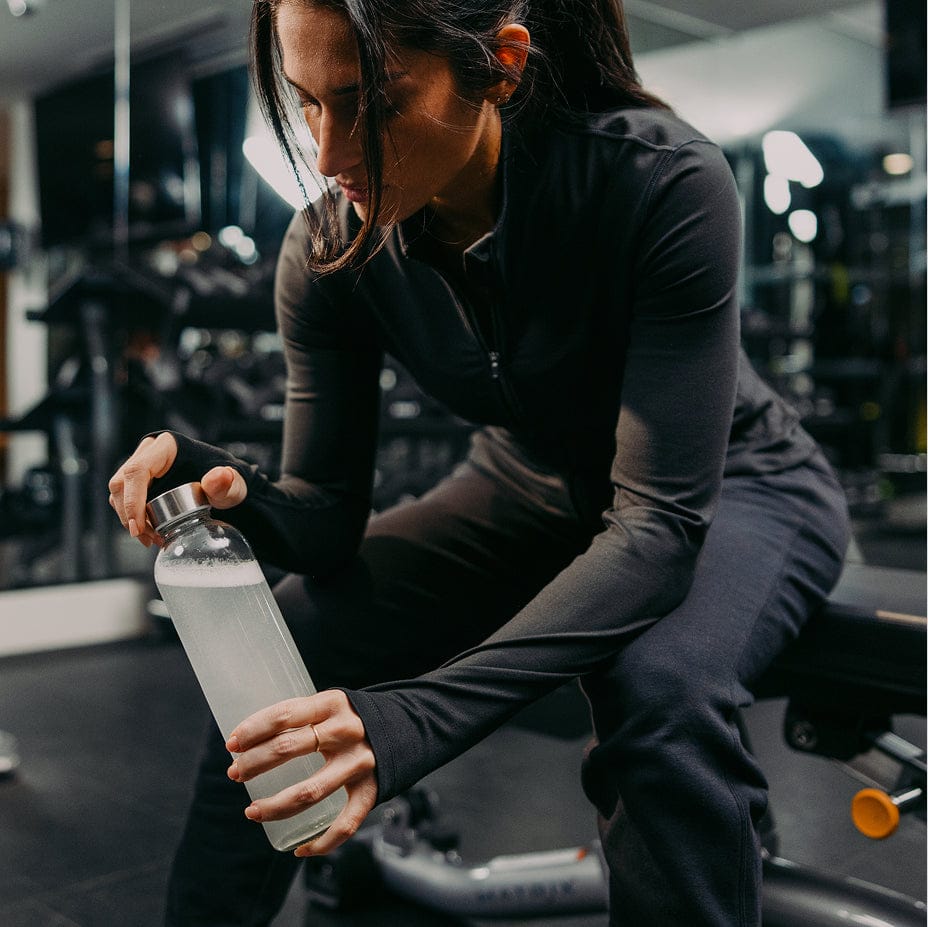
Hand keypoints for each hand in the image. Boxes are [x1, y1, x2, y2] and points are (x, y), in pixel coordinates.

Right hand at [107, 433, 246, 545]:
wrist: (226, 487)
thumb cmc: (227, 482)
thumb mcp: (232, 484)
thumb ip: (227, 483)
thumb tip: (219, 476)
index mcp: (167, 446)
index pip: (138, 471)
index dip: (132, 500)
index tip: (138, 527)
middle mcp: (149, 452)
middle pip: (122, 483)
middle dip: (130, 514)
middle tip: (147, 538)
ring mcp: (142, 465)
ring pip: (119, 492)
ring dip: (130, 519)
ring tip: (151, 539)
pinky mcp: (140, 480)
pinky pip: (125, 498)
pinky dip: (133, 517)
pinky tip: (148, 533)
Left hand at [225, 690, 377, 856]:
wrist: (409, 724)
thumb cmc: (353, 717)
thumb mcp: (330, 705)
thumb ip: (300, 718)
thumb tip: (250, 741)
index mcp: (332, 704)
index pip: (283, 715)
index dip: (253, 730)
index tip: (232, 744)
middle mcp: (346, 731)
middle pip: (289, 749)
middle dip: (255, 763)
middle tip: (234, 773)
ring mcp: (359, 763)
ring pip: (310, 792)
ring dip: (276, 805)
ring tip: (252, 812)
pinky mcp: (372, 789)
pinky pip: (346, 823)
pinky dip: (321, 842)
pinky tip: (299, 849)